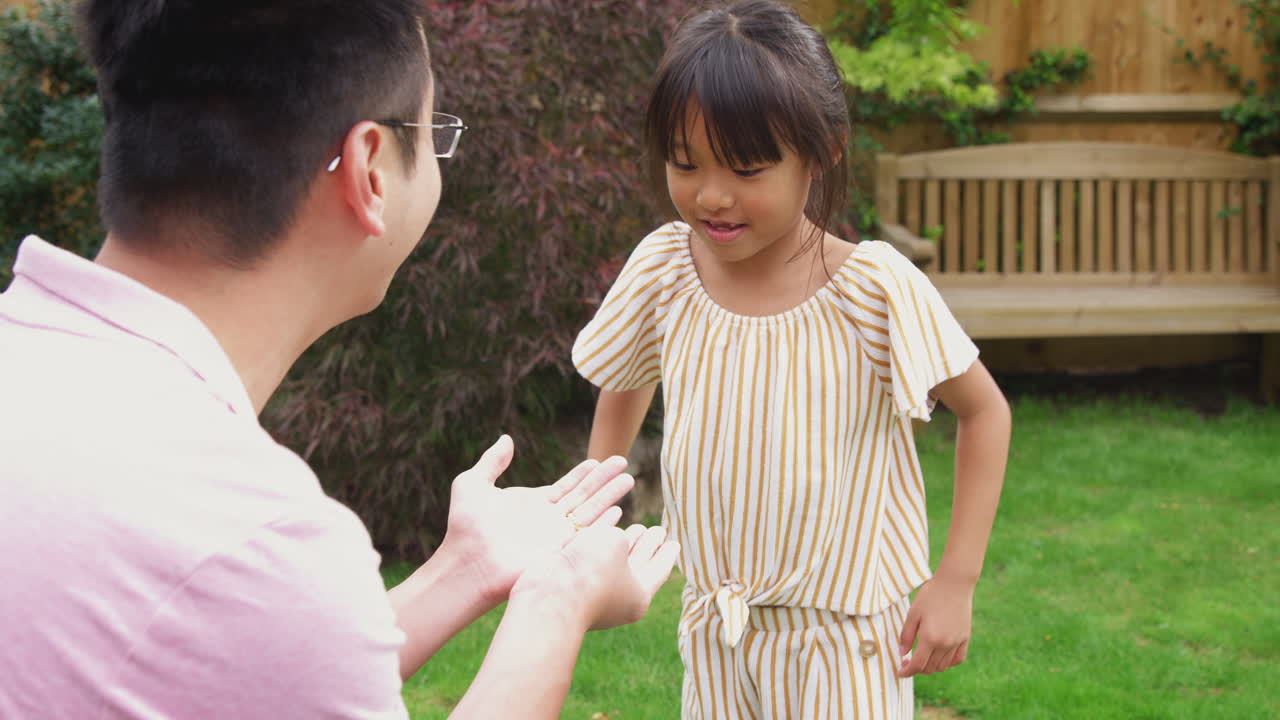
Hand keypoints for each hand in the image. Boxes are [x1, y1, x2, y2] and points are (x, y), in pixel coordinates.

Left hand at [438, 435, 635, 605]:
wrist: (466, 562)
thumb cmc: (464, 527)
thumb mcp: (472, 484)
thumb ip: (492, 462)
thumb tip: (506, 439)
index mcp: (533, 503)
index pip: (566, 486)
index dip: (583, 473)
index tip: (599, 459)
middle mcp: (549, 520)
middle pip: (584, 495)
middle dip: (605, 479)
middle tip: (624, 462)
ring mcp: (557, 537)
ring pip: (590, 511)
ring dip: (610, 495)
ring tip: (628, 479)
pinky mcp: (561, 552)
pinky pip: (587, 535)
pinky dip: (604, 523)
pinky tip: (619, 510)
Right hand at [510, 523, 679, 631]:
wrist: (547, 594)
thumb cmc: (590, 570)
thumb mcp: (614, 544)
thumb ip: (618, 538)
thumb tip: (605, 544)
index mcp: (638, 595)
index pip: (659, 570)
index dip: (667, 554)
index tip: (675, 543)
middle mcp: (617, 598)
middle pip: (638, 566)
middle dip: (648, 546)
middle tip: (658, 530)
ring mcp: (593, 594)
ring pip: (614, 564)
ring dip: (624, 544)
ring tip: (635, 527)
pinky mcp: (571, 585)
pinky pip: (592, 561)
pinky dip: (599, 545)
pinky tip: (601, 532)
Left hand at [897, 575, 974, 677]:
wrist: (954, 584)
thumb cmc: (930, 595)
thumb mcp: (913, 613)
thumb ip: (906, 636)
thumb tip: (902, 654)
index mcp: (930, 638)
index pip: (917, 665)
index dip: (907, 672)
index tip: (899, 672)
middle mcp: (945, 644)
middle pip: (930, 668)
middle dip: (916, 669)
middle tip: (907, 662)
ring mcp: (957, 642)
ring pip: (943, 666)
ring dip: (930, 667)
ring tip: (921, 658)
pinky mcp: (965, 638)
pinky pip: (957, 659)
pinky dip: (947, 663)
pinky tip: (939, 656)